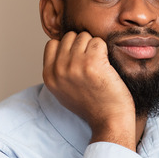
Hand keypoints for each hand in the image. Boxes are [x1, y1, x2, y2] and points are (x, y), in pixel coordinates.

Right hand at [43, 31, 136, 149]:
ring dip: (95, 47)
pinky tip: (107, 65)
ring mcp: (74, 65)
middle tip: (93, 62)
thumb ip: (59, 70)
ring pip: (84, 36)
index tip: (80, 59)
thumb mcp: (64, 90)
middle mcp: (58, 69)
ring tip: (100, 65)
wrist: (109, 120)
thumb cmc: (92, 106)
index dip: (68, 47)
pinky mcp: (92, 63)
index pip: (52, 43)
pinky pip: (98, 41)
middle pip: (69, 37)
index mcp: (49, 76)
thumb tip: (61, 46)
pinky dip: (105, 50)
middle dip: (83, 45)